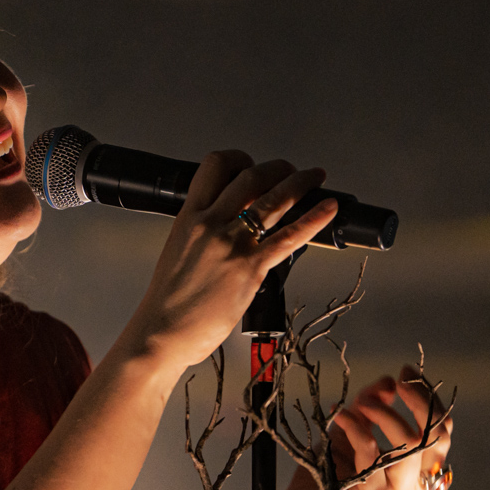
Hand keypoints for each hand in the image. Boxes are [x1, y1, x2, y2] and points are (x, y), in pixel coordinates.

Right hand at [118, 153, 339, 372]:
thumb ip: (202, 233)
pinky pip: (289, 236)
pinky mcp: (250, 268)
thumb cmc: (168, 301)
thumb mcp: (178, 251)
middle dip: (277, 167)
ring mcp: (231, 244)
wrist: (162, 331)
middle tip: (290, 170)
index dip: (238, 158)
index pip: (214, 167)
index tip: (250, 164)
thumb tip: (227, 226)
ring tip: (314, 177)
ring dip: (300, 182)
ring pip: (274, 199)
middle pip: (250, 176)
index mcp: (188, 217)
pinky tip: (328, 208)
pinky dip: (314, 218)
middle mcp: (210, 224)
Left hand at [282, 366, 451, 489]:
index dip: (428, 398)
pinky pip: (373, 452)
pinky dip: (357, 427)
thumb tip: (388, 383)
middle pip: (438, 437)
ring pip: (412, 444)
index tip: (406, 373)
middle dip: (420, 401)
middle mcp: (416, 489)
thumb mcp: (351, 432)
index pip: (441, 433)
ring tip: (361, 404)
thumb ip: (372, 407)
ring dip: (386, 414)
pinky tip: (341, 417)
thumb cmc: (326, 478)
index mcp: (418, 475)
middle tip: (397, 382)